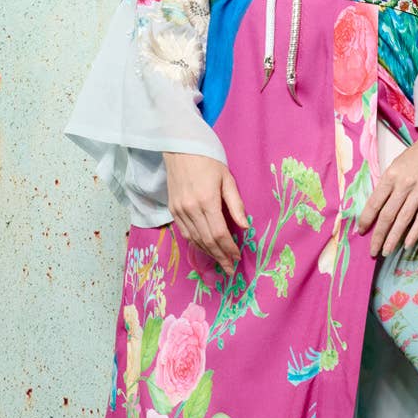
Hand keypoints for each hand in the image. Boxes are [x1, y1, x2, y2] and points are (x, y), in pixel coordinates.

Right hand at [163, 152, 248, 276]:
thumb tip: (244, 227)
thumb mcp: (227, 179)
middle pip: (207, 241)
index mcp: (206, 201)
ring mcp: (179, 210)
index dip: (229, 248)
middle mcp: (190, 208)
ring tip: (220, 263)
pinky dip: (196, 244)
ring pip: (194, 240)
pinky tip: (205, 249)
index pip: (219, 233)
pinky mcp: (173, 210)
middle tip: (230, 269)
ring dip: (208, 254)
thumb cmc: (208, 161)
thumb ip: (235, 204)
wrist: (180, 148)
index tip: (237, 258)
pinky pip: (185, 233)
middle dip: (220, 257)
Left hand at [356, 127, 417, 257]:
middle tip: (372, 251)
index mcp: (391, 175)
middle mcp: (404, 184)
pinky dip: (414, 233)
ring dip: (393, 238)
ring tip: (386, 251)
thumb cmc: (416, 154)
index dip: (366, 219)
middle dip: (378, 235)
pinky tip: (406, 245)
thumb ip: (387, 184)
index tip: (361, 231)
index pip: (375, 202)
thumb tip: (376, 207)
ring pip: (403, 219)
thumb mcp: (395, 165)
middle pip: (388, 214)